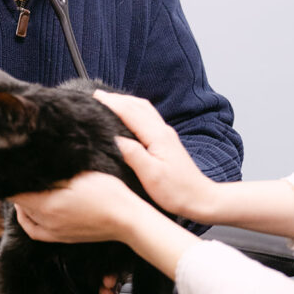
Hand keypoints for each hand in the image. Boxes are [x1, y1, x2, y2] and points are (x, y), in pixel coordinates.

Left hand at [14, 171, 139, 244]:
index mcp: (47, 204)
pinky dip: (28, 220)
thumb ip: (56, 171)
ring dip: (23, 202)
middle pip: (19, 204)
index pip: (15, 192)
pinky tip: (31, 211)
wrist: (127, 219)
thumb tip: (37, 165)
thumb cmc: (108, 193)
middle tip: (20, 173)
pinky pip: (34, 231)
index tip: (9, 167)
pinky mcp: (61, 238)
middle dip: (17, 188)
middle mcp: (46, 222)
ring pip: (26, 216)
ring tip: (27, 187)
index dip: (9, 178)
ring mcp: (53, 232)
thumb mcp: (81, 174)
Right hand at [94, 90, 215, 221]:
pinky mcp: (166, 141)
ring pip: (144, 109)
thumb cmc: (176, 191)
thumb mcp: (151, 175)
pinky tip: (127, 116)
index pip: (130, 112)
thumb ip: (133, 154)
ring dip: (126, 102)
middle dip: (116, 98)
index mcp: (157, 136)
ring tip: (108, 100)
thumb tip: (114, 137)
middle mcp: (163, 130)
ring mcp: (166, 135)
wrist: (200, 199)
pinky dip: (134, 110)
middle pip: (138, 105)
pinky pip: (148, 117)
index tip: (93, 97)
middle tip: (95, 94)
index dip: (111, 103)